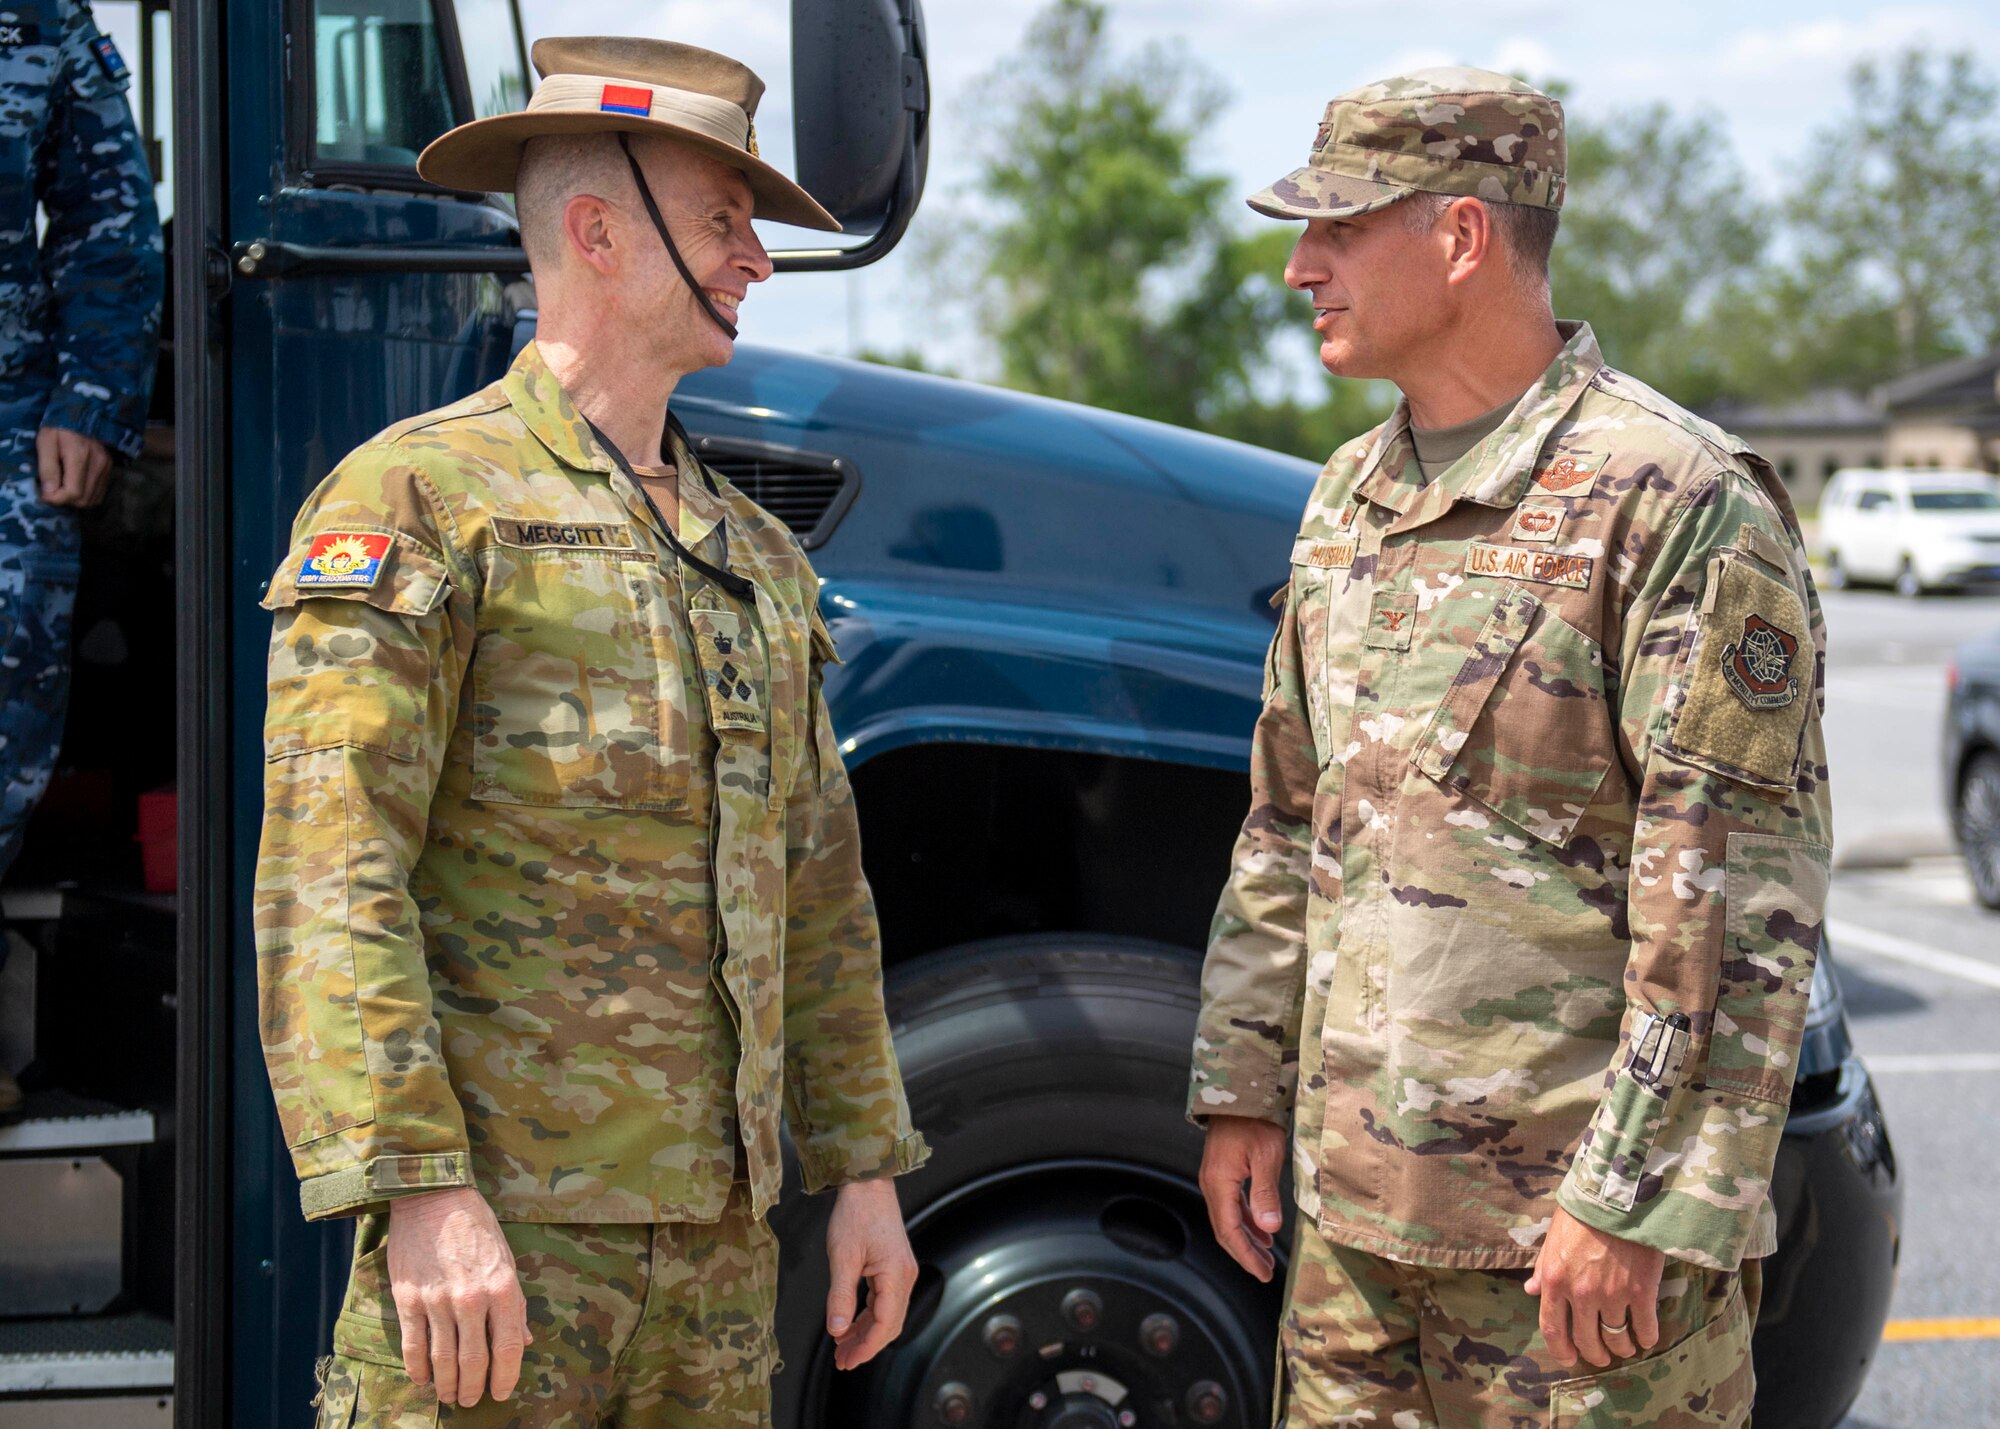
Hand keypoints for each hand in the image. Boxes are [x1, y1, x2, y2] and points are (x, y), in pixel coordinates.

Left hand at [35, 427, 112, 507]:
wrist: (82, 412)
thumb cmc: (59, 425)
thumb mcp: (45, 441)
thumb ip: (47, 467)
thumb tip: (49, 494)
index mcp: (79, 456)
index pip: (73, 492)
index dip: (57, 499)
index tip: (44, 494)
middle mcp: (97, 465)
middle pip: (84, 499)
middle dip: (66, 500)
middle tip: (52, 490)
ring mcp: (106, 467)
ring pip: (93, 499)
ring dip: (76, 499)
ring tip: (63, 487)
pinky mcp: (109, 468)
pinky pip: (99, 493)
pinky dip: (86, 495)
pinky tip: (75, 485)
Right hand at [386, 1186, 530, 1406]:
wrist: (434, 1198)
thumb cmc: (476, 1228)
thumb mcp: (507, 1260)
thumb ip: (515, 1303)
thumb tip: (526, 1340)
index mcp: (502, 1288)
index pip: (508, 1347)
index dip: (505, 1377)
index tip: (500, 1393)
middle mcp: (472, 1298)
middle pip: (474, 1360)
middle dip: (474, 1387)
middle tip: (471, 1400)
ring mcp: (438, 1300)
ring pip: (443, 1360)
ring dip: (447, 1385)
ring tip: (449, 1396)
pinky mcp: (409, 1298)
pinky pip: (413, 1345)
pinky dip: (417, 1369)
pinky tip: (422, 1379)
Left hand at [825, 1178, 918, 1369]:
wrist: (867, 1184)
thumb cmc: (856, 1214)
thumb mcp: (842, 1257)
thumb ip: (840, 1297)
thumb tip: (837, 1330)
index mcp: (896, 1275)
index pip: (884, 1324)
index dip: (866, 1347)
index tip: (846, 1361)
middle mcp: (905, 1277)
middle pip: (889, 1324)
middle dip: (866, 1345)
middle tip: (842, 1361)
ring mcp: (902, 1272)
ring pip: (887, 1315)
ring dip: (866, 1333)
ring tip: (842, 1347)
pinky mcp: (894, 1267)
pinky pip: (884, 1301)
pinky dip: (868, 1316)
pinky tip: (851, 1323)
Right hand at [1198, 1114, 1286, 1281]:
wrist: (1239, 1092)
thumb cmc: (1255, 1120)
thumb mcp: (1266, 1156)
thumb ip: (1265, 1193)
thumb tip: (1268, 1229)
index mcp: (1219, 1184)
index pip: (1230, 1232)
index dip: (1246, 1256)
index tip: (1262, 1274)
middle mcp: (1212, 1184)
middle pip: (1225, 1230)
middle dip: (1245, 1253)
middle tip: (1265, 1272)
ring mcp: (1215, 1178)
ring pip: (1228, 1219)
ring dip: (1246, 1239)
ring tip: (1266, 1256)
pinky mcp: (1223, 1171)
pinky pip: (1231, 1205)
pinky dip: (1245, 1221)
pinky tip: (1260, 1229)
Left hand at [1525, 1205, 1664, 1368]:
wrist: (1619, 1196)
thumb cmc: (1583, 1213)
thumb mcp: (1553, 1238)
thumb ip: (1543, 1268)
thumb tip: (1532, 1291)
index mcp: (1554, 1280)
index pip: (1551, 1328)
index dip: (1560, 1350)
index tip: (1569, 1359)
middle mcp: (1581, 1294)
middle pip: (1586, 1341)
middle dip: (1594, 1354)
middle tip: (1601, 1356)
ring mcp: (1612, 1295)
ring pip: (1616, 1339)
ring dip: (1622, 1348)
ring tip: (1626, 1347)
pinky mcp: (1642, 1292)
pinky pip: (1645, 1328)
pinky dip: (1647, 1337)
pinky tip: (1646, 1337)